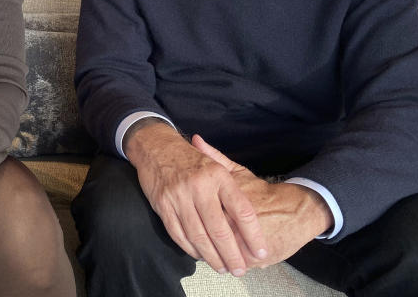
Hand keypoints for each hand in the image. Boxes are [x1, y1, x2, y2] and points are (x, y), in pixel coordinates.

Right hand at [125, 121, 266, 275]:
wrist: (156, 147)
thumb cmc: (191, 159)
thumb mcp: (216, 164)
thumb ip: (233, 188)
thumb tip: (255, 220)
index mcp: (218, 175)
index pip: (241, 210)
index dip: (253, 234)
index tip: (261, 251)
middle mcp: (199, 185)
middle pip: (219, 229)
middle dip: (231, 254)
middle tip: (240, 269)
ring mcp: (178, 196)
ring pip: (198, 235)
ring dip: (211, 256)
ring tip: (222, 267)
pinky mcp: (162, 204)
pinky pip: (178, 233)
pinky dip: (190, 248)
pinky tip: (200, 255)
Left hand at [192, 134, 333, 267]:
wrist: (296, 210)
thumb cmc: (262, 192)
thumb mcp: (237, 173)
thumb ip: (214, 158)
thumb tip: (196, 139)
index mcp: (225, 200)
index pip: (197, 214)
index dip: (189, 217)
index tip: (187, 215)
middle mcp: (234, 222)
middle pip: (205, 236)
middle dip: (197, 239)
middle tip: (196, 238)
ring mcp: (244, 242)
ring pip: (218, 254)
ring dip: (212, 255)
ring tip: (209, 251)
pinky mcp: (256, 257)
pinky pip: (234, 263)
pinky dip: (229, 262)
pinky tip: (226, 259)